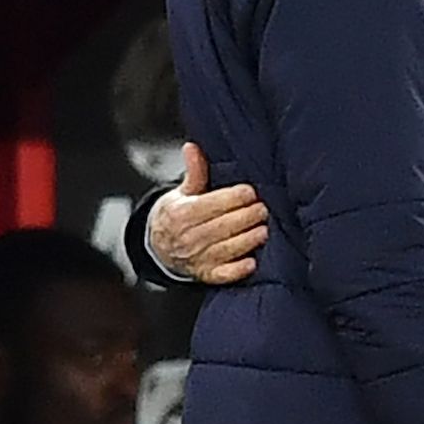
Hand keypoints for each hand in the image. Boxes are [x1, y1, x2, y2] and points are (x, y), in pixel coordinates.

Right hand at [151, 142, 267, 283]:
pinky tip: (252, 262)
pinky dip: (236, 271)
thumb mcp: (182, 192)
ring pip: (225, 249)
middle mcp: (187, 238)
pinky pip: (222, 275)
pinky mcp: (205, 274)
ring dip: (246, 241)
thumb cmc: (177, 216)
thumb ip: (194, 172)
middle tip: (263, 209)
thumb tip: (192, 147)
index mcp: (181, 214)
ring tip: (263, 230)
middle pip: (221, 227)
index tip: (250, 191)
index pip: (210, 204)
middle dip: (245, 217)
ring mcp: (196, 258)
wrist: (160, 248)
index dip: (232, 197)